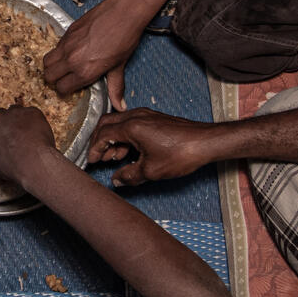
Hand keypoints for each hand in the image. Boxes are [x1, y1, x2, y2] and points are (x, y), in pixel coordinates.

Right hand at [0, 103, 59, 181]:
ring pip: (17, 112)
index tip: (4, 141)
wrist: (34, 162)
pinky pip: (33, 113)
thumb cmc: (16, 168)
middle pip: (1, 117)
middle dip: (8, 124)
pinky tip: (39, 133)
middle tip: (17, 137)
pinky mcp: (31, 111)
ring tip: (30, 134)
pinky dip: (36, 120)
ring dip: (22, 120)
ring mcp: (14, 113)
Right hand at [44, 0, 142, 106]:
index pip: (62, 88)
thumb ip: (115, 87)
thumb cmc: (125, 37)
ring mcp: (68, 44)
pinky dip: (58, 51)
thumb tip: (120, 106)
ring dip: (52, 66)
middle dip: (54, 80)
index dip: (65, 90)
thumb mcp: (119, 66)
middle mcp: (72, 59)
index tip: (70, 88)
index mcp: (85, 71)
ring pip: (47, 61)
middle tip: (63, 78)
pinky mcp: (68, 31)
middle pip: (49, 76)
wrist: (124, 11)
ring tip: (63, 66)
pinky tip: (71, 50)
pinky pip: (55, 46)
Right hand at [85, 109, 216, 185]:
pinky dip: (125, 137)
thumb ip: (129, 176)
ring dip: (113, 139)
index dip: (94, 149)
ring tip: (113, 158)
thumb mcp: (151, 170)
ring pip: (120, 124)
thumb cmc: (181, 152)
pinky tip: (130, 152)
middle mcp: (137, 116)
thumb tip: (117, 180)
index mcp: (131, 126)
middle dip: (99, 140)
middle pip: (107, 124)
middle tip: (98, 156)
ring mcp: (147, 116)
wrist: (206, 142)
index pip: (103, 134)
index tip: (92, 160)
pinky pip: (132, 124)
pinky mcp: (155, 119)